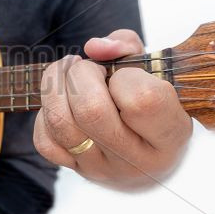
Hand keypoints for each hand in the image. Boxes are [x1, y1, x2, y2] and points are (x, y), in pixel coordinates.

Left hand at [33, 30, 192, 188]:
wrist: (142, 150)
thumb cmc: (149, 100)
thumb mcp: (151, 68)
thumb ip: (126, 45)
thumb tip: (93, 47)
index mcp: (169, 135)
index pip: (140, 100)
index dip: (126, 76)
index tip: (125, 73)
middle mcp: (135, 159)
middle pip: (90, 110)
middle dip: (82, 74)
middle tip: (90, 69)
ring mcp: (101, 167)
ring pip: (59, 122)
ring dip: (55, 86)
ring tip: (68, 75)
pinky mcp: (74, 168)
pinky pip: (45, 140)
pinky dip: (46, 115)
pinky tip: (62, 105)